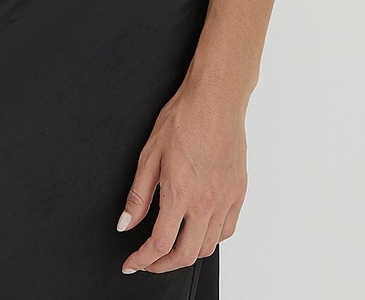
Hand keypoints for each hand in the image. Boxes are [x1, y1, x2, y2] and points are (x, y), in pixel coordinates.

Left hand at [116, 79, 246, 274]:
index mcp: (180, 193)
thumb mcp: (150, 154)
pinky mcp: (238, 193)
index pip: (159, 243)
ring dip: (187, 254)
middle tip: (149, 261)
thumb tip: (126, 224)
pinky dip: (210, 240)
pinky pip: (227, 230)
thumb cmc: (184, 118)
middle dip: (162, 265)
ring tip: (172, 247)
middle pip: (186, 255)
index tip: (132, 263)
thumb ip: (138, 195)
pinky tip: (198, 231)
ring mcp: (226, 199)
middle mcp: (206, 202)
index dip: (142, 260)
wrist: (216, 99)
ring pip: (208, 247)